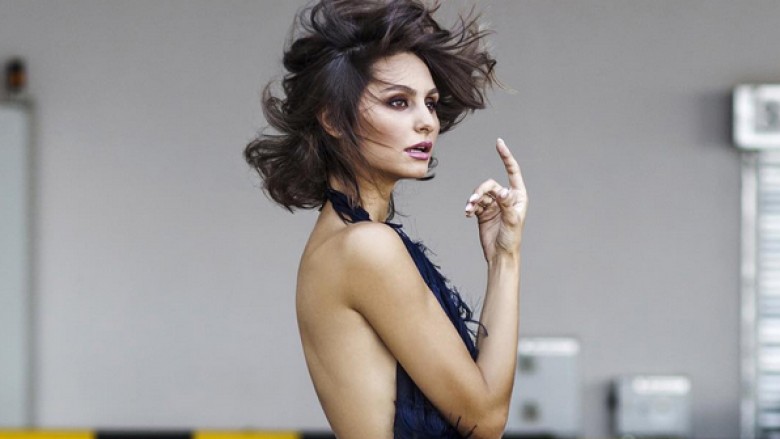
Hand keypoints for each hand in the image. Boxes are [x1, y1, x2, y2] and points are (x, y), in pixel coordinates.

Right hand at [464, 138, 527, 262]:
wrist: (500, 254)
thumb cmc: (511, 239)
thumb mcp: (512, 221)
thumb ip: (507, 204)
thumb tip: (502, 191)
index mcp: (518, 196)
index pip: (512, 171)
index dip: (506, 156)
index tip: (499, 143)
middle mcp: (506, 197)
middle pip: (490, 184)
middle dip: (481, 190)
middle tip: (474, 200)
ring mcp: (494, 204)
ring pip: (480, 193)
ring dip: (473, 200)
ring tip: (470, 209)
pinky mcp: (483, 212)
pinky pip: (474, 203)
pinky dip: (470, 207)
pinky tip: (468, 213)